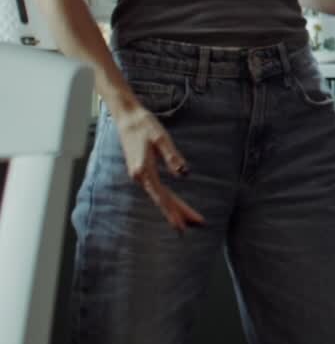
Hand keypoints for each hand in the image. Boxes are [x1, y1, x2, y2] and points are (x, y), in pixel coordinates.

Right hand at [114, 101, 205, 230]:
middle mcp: (139, 177)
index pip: (162, 196)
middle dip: (179, 212)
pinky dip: (167, 198)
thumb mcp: (161, 138)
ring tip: (190, 219)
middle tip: (198, 224)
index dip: (174, 212)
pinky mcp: (140, 171)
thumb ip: (172, 156)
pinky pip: (156, 190)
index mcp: (144, 170)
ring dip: (174, 207)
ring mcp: (138, 175)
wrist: (126, 116)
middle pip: (163, 199)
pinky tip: (174, 203)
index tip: (182, 227)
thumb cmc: (144, 124)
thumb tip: (184, 174)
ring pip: (160, 196)